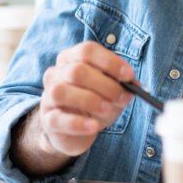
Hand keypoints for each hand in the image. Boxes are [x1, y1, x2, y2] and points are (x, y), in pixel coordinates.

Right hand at [13, 40, 136, 175]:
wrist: (73, 132)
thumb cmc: (92, 106)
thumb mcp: (110, 94)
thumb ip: (122, 87)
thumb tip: (135, 85)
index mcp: (71, 59)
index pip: (87, 50)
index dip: (109, 61)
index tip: (129, 75)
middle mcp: (56, 74)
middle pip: (76, 70)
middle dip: (104, 84)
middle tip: (122, 97)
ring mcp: (48, 97)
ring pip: (62, 91)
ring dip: (89, 100)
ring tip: (107, 109)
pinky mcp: (47, 120)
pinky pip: (58, 119)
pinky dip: (78, 123)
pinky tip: (93, 126)